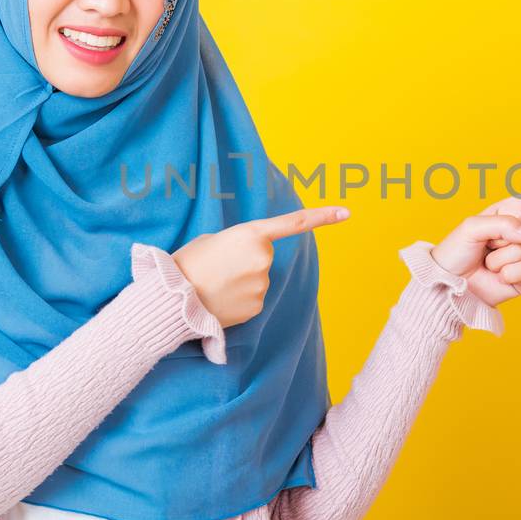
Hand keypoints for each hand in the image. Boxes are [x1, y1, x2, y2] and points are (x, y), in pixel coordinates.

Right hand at [172, 206, 351, 327]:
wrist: (174, 297)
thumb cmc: (188, 262)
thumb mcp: (212, 240)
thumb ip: (237, 244)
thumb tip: (244, 261)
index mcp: (251, 234)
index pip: (294, 223)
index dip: (322, 217)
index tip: (346, 213)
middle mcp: (263, 258)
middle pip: (264, 258)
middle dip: (247, 262)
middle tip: (219, 267)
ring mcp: (262, 284)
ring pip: (258, 280)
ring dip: (241, 282)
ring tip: (215, 283)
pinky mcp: (257, 307)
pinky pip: (253, 299)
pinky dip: (239, 300)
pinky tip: (221, 299)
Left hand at [429, 171, 520, 306]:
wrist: (448, 285)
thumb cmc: (456, 251)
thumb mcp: (473, 227)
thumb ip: (503, 224)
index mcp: (506, 214)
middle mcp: (517, 233)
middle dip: (502, 236)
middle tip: (484, 246)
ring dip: (498, 259)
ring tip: (485, 263)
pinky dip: (505, 274)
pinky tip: (494, 277)